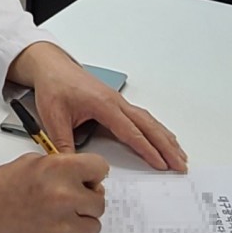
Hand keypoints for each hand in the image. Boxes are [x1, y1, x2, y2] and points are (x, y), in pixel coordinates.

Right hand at [0, 152, 108, 232]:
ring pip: (94, 225)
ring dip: (82, 221)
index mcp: (61, 169)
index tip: (88, 178)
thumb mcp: (36, 161)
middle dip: (88, 199)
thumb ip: (64, 167)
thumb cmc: (3, 183)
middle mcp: (65, 195)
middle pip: (100, 201)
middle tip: (73, 198)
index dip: (94, 174)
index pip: (101, 169)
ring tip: (64, 214)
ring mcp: (62, 221)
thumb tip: (85, 176)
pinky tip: (52, 224)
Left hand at [11, 43, 187, 171]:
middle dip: (166, 146)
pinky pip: (141, 116)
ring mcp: (117, 100)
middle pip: (147, 126)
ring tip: (179, 154)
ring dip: (164, 137)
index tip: (161, 165)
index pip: (130, 132)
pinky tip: (162, 136)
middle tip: (180, 165)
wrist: (51, 66)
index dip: (147, 150)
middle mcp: (115, 101)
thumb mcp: (53, 117)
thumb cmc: (53, 86)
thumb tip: (71, 166)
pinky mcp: (114, 102)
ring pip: (147, 120)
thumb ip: (62, 144)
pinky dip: (155, 129)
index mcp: (103, 105)